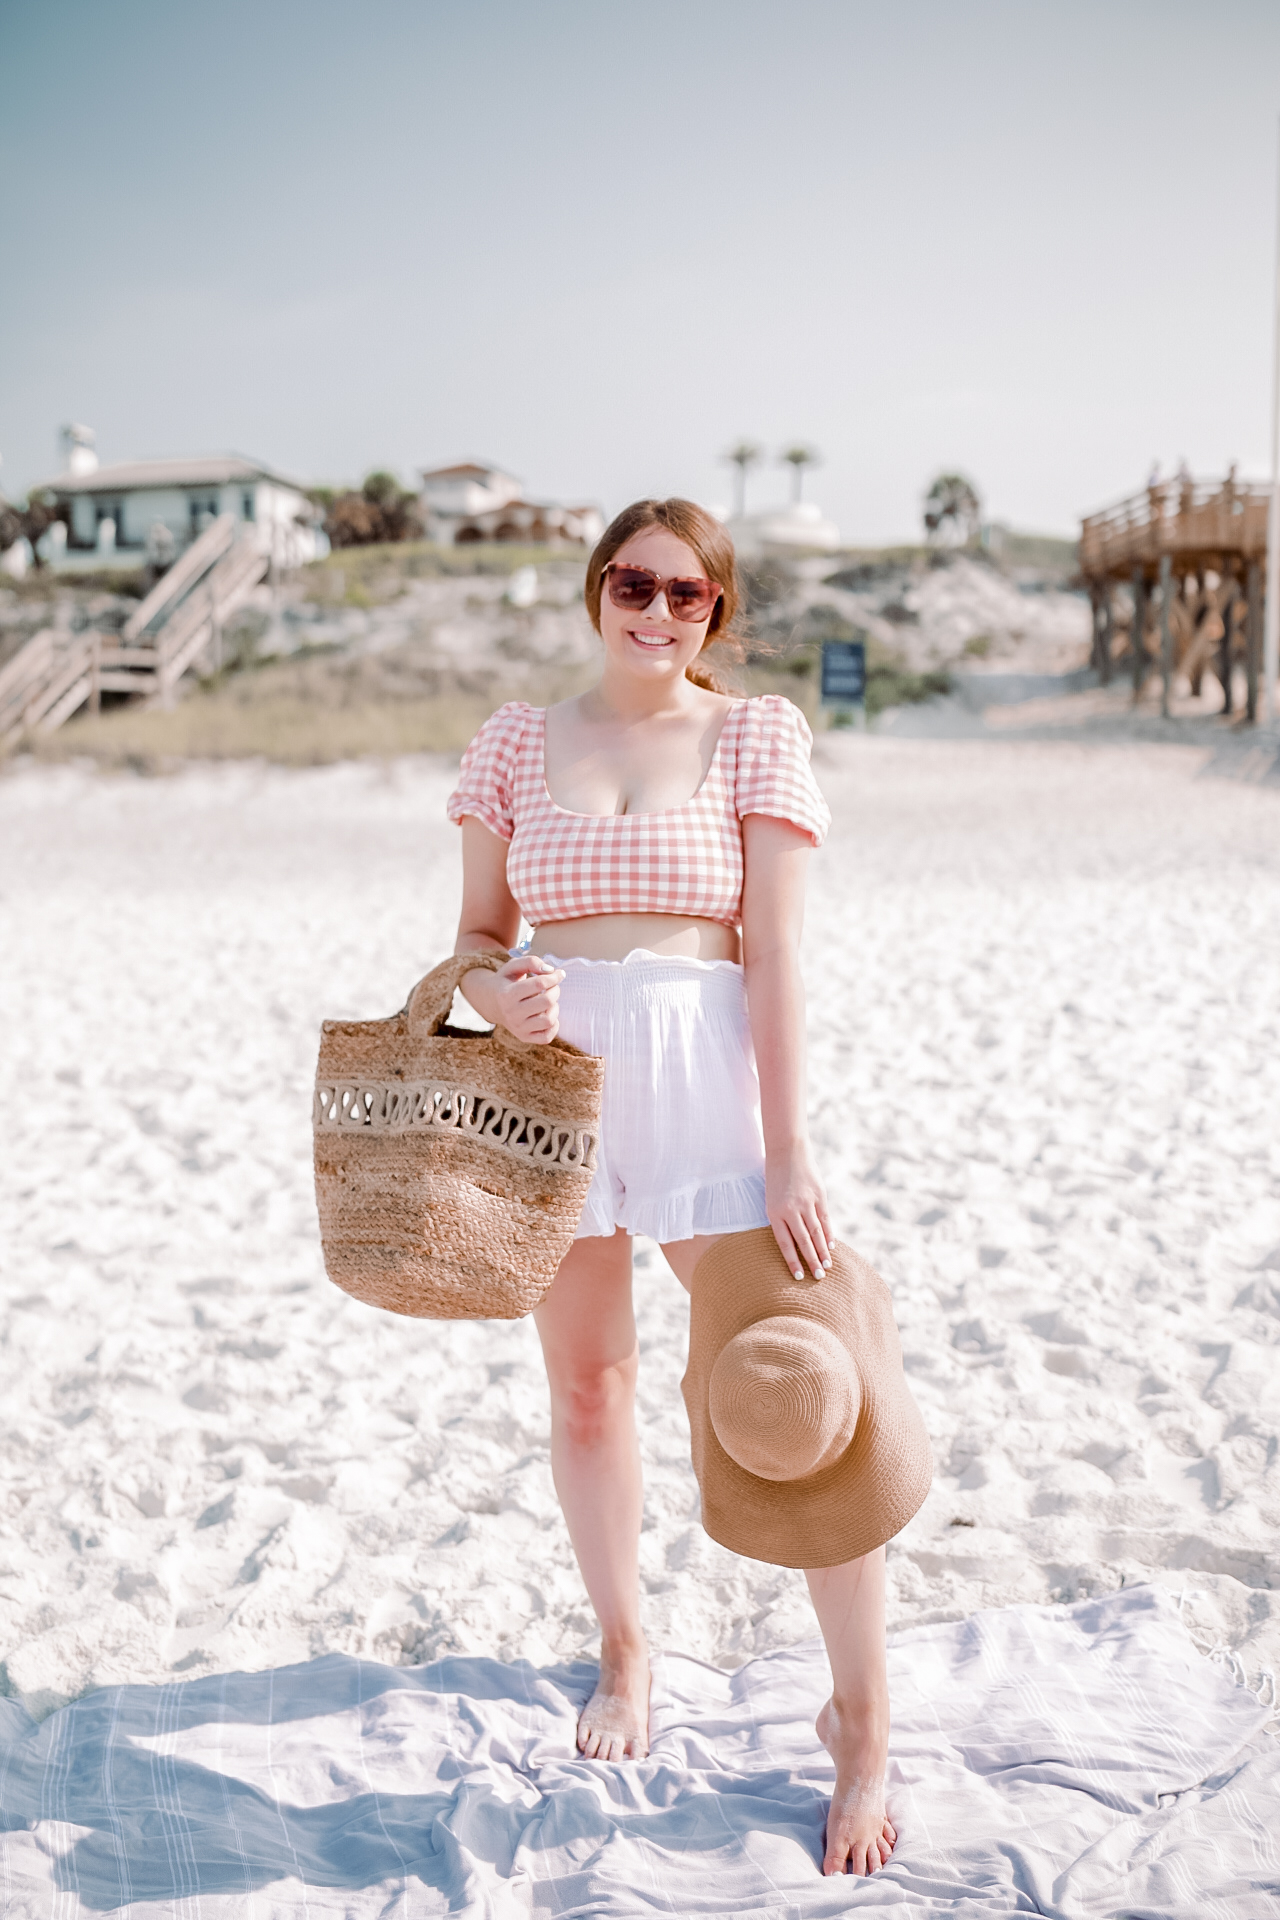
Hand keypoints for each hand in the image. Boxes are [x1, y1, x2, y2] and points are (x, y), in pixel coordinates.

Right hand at [492, 955, 563, 1043]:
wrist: (491, 1003)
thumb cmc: (506, 982)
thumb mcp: (513, 966)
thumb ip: (531, 962)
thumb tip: (551, 970)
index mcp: (506, 994)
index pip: (539, 984)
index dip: (554, 977)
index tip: (558, 974)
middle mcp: (511, 1014)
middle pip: (547, 1001)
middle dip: (555, 990)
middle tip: (552, 987)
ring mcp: (518, 1028)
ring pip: (549, 1020)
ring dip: (555, 1008)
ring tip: (548, 1001)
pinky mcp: (524, 1037)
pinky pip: (547, 1036)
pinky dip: (553, 1025)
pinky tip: (547, 1014)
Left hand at [765, 1144, 832, 1279]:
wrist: (786, 1150)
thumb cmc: (775, 1178)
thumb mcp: (772, 1199)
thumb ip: (782, 1220)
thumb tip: (796, 1243)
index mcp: (774, 1212)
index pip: (785, 1243)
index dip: (792, 1261)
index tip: (798, 1277)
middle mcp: (791, 1209)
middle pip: (804, 1241)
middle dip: (811, 1261)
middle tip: (819, 1278)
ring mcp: (807, 1202)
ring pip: (817, 1232)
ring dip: (823, 1251)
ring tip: (827, 1266)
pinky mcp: (819, 1195)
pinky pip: (825, 1219)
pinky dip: (829, 1233)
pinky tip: (831, 1245)